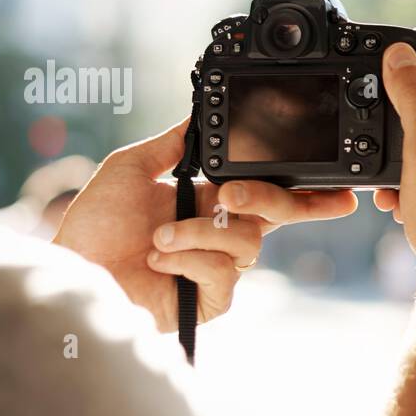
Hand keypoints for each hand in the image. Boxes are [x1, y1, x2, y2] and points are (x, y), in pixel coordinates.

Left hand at [53, 119, 357, 330]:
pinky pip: (225, 273)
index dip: (309, 195)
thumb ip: (171, 144)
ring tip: (159, 238)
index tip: (341, 190)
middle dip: (263, 198)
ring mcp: (217, 268)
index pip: (270, 194)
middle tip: (225, 196)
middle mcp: (219, 234)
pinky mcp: (211, 299)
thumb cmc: (93, 228)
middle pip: (275, 212)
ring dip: (200, 233)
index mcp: (209, 202)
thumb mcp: (129, 167)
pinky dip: (190, 260)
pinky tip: (158, 260)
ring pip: (248, 242)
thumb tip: (198, 116)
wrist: (73, 273)